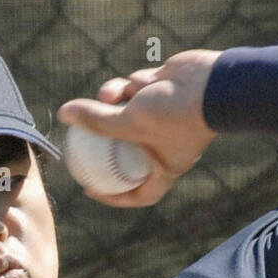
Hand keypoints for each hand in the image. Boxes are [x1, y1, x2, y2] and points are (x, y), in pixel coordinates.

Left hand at [57, 48, 221, 206]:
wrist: (214, 82)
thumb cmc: (176, 113)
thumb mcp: (130, 122)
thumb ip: (96, 120)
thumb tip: (64, 114)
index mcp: (165, 168)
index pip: (138, 194)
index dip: (113, 197)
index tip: (89, 189)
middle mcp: (165, 146)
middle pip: (125, 150)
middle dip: (104, 139)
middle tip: (80, 138)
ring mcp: (164, 118)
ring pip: (126, 111)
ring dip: (114, 102)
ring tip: (109, 95)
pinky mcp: (163, 92)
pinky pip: (137, 90)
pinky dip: (130, 85)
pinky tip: (132, 81)